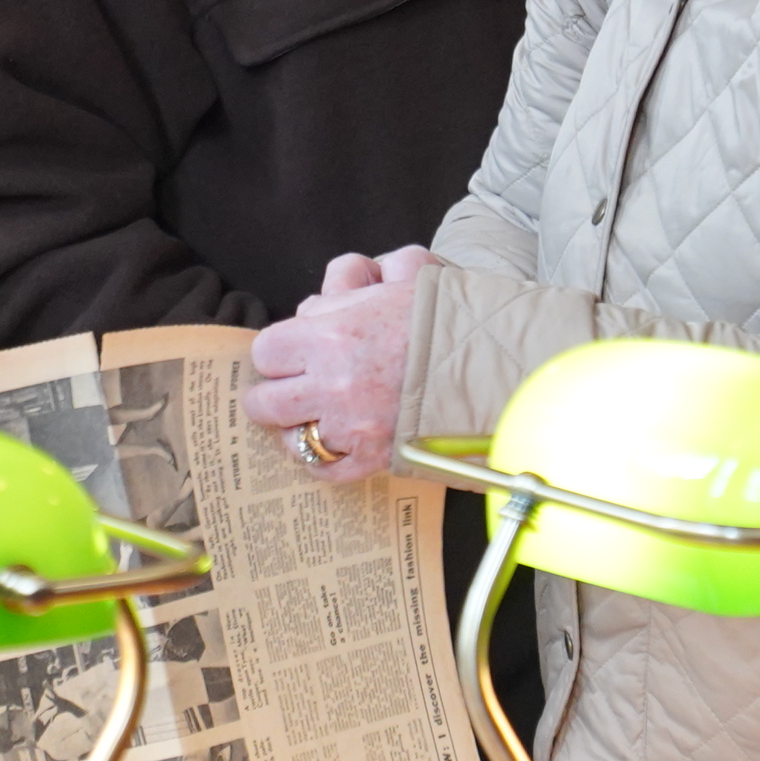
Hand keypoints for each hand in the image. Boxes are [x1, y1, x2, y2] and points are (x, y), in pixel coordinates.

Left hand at [243, 246, 436, 482]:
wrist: (495, 363)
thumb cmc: (444, 319)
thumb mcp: (385, 290)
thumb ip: (335, 301)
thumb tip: (305, 316)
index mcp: (331, 337)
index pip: (267, 351)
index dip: (280, 353)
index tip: (292, 354)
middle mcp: (333, 385)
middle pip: (264, 402)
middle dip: (275, 394)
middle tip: (293, 389)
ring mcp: (351, 427)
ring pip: (290, 439)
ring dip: (297, 427)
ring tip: (314, 417)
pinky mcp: (373, 458)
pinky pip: (324, 470)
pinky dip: (323, 460)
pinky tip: (333, 444)